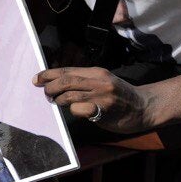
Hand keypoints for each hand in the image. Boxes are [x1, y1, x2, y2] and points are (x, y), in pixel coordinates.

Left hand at [34, 66, 157, 132]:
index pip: (67, 70)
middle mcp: (98, 81)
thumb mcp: (103, 81)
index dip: (49, 74)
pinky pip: (80, 109)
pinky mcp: (104, 110)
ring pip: (70, 95)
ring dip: (59, 99)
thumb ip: (84, 81)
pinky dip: (73, 110)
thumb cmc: (119, 95)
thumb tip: (58, 84)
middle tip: (44, 92)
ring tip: (55, 101)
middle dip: (50, 86)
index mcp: (96, 71)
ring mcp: (101, 95)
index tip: (36, 79)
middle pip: (66, 80)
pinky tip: (75, 111)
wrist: (143, 107)